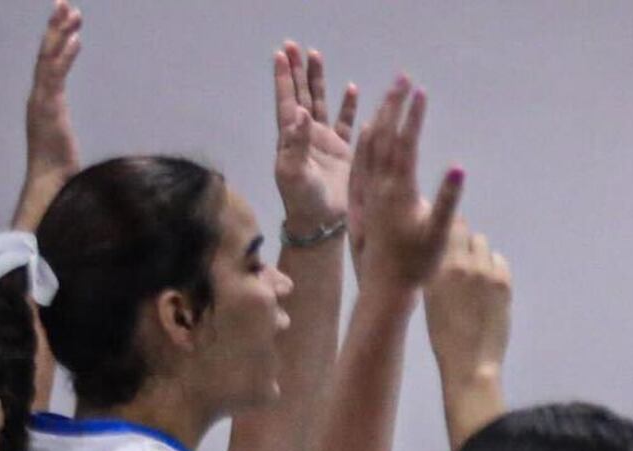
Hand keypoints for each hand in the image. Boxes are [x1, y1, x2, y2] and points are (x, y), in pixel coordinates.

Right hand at [19, 2, 83, 217]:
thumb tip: (77, 132)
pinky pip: (55, 74)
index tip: (68, 21)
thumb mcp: (65, 141)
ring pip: (48, 58)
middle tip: (65, 3)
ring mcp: (41, 100)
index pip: (50, 63)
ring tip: (70, 12)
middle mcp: (39, 96)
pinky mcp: (47, 107)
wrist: (50, 185)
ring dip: (59, 33)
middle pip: (46, 53)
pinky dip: (65, 55)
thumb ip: (66, 129)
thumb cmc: (60, 168)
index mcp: (44, 101)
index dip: (57, 40)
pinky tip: (75, 38)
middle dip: (55, 27)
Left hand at [271, 41, 357, 233]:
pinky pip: (345, 123)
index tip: (281, 54)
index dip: (284, 78)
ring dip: (319, 80)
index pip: (287, 101)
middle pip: (302, 94)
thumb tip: (300, 112)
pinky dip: (347, 106)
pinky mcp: (343, 152)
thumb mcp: (293, 172)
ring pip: (322, 103)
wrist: (322, 222)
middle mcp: (306, 134)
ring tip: (317, 56)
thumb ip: (296, 142)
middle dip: (299, 70)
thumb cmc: (302, 200)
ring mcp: (324, 142)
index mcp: (291, 137)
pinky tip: (351, 89)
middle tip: (296, 46)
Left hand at [348, 79, 462, 294]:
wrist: (384, 287)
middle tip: (403, 78)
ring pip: (369, 144)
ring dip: (379, 116)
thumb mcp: (438, 234)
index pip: (406, 143)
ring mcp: (368, 190)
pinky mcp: (363, 199)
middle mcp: (379, 184)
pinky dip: (365, 140)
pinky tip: (367, 129)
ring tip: (389, 95)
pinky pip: (360, 161)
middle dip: (394, 104)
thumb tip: (459, 168)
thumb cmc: (417, 265)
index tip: (421, 91)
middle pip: (384, 135)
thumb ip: (447, 200)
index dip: (413, 115)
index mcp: (399, 190)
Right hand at [425, 222, 511, 376]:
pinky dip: (493, 267)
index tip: (447, 236)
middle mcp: (466, 265)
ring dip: (479, 255)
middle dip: (465, 243)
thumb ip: (436, 268)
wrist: (470, 360)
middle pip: (470, 234)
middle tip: (460, 260)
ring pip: (485, 247)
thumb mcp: (430, 295)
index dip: (450, 229)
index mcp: (443, 266)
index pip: (451, 227)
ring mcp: (488, 274)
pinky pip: (500, 262)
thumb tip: (441, 247)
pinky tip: (487, 284)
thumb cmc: (442, 332)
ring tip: (473, 276)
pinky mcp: (505, 285)